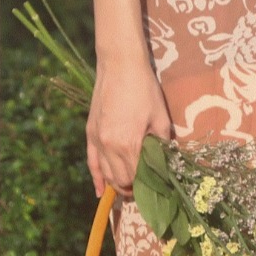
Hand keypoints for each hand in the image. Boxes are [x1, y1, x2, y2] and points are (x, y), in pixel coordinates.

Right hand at [86, 58, 171, 196]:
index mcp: (128, 144)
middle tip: (143, 186)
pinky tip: (100, 192)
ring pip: (106, 174)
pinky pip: (91, 163)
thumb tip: (164, 165)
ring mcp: (97, 140)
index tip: (154, 187)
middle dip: (132, 187)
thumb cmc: (144, 89)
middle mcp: (109, 146)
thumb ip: (161, 145)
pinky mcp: (90, 133)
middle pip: (120, 180)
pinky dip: (97, 179)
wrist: (119, 64)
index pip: (136, 178)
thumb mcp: (160, 118)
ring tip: (129, 186)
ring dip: (117, 183)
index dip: (145, 186)